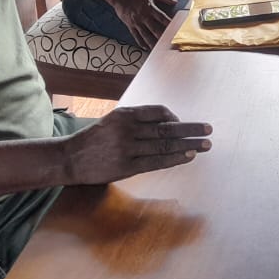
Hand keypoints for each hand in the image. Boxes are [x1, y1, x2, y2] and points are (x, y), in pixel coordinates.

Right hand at [62, 105, 211, 184]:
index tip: (186, 123)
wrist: (69, 158)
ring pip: (164, 145)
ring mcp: (127, 148)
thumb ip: (137, 120)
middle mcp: (127, 129)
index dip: (175, 117)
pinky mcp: (126, 166)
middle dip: (191, 129)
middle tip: (209, 129)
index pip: (158, 111)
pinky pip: (156, 161)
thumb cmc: (95, 139)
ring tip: (205, 144)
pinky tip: (188, 156)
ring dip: (188, 144)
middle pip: (166, 128)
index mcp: (125, 114)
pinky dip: (175, 158)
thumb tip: (169, 123)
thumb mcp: (113, 120)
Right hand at [112, 0, 177, 49]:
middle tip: (169, 42)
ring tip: (158, 48)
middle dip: (162, 36)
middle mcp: (143, 16)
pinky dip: (141, 42)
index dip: (169, 23)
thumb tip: (175, 1)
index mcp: (150, 8)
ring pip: (146, 35)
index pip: (162, 17)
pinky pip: (136, 36)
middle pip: (154, 28)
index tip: (175, 29)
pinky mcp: (130, 25)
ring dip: (152, 42)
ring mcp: (136, 22)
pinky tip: (146, 47)